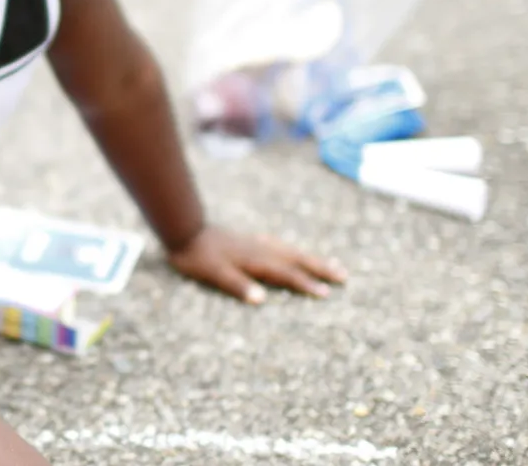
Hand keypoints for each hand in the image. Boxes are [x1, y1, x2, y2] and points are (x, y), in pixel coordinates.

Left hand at [166, 226, 345, 303]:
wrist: (183, 229)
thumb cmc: (196, 256)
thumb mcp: (213, 274)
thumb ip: (237, 285)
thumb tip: (261, 299)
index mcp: (255, 260)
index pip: (286, 274)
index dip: (306, 284)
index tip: (327, 293)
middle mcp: (260, 249)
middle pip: (297, 259)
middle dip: (321, 268)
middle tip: (344, 276)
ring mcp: (257, 243)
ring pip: (291, 250)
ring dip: (312, 259)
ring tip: (332, 265)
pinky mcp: (250, 240)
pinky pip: (281, 245)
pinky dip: (295, 251)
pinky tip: (294, 253)